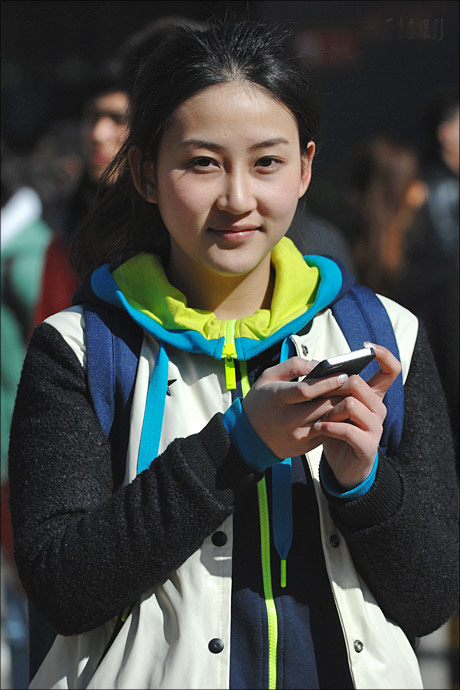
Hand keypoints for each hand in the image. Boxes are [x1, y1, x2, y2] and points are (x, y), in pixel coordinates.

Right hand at [242, 356, 349, 458]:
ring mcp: (296, 435)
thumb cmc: (261, 401)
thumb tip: (317, 364)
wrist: (250, 436)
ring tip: (348, 396)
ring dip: (340, 408)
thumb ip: (292, 366)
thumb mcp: (268, 377)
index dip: (327, 382)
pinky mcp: (304, 447)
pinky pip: (326, 432)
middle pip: (322, 407)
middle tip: (351, 385)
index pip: (306, 390)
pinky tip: (340, 411)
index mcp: (276, 398)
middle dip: (339, 394)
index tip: (343, 374)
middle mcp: (286, 419)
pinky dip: (335, 421)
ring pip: (328, 421)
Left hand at [313, 343, 400, 488]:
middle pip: (358, 383)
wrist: (344, 466)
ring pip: (352, 404)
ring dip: (330, 409)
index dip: (383, 355)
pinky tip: (319, 427)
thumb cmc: (338, 432)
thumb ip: (334, 388)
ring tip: (320, 416)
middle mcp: (378, 409)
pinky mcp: (368, 445)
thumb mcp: (336, 406)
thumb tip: (319, 364)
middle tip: (318, 396)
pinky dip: (329, 427)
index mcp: (373, 396)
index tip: (366, 348)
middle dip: (334, 387)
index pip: (391, 369)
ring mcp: (375, 427)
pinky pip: (348, 430)